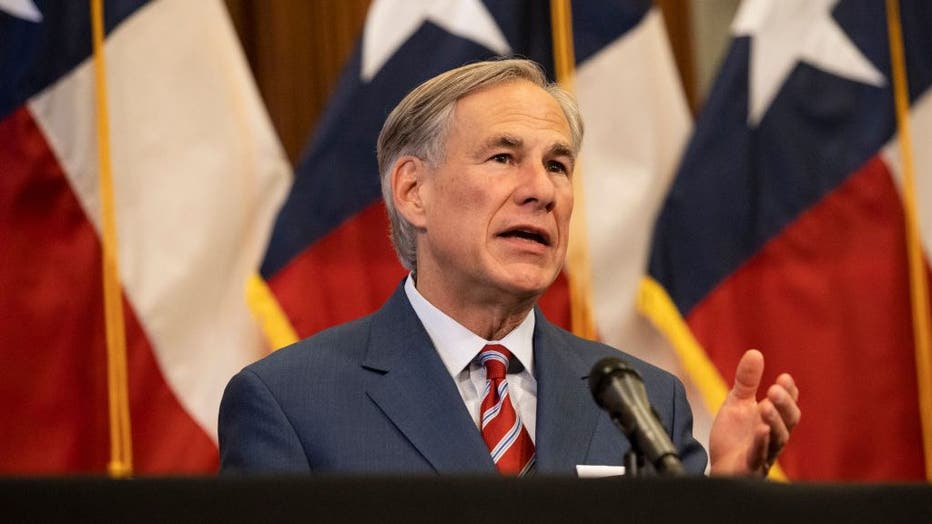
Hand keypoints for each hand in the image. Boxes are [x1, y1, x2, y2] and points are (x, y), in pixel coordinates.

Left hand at [709, 349, 799, 476]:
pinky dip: (761, 443)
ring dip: (774, 421)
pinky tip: (760, 430)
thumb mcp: (737, 403)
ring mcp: (765, 453)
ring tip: (766, 405)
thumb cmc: (734, 437)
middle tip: (775, 388)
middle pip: (788, 422)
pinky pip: (759, 456)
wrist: (719, 466)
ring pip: (777, 439)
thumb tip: (755, 352)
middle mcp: (774, 437)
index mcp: (773, 420)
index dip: (789, 393)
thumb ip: (747, 381)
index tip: (784, 378)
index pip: (787, 405)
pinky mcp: (751, 467)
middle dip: (784, 405)